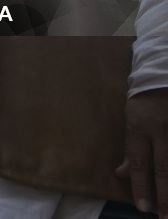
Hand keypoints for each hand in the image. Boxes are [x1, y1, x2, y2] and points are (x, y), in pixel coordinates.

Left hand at [116, 89, 167, 216]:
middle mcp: (160, 132)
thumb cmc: (144, 105)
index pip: (139, 163)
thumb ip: (130, 151)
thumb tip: (120, 175)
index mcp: (139, 130)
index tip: (142, 207)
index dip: (141, 186)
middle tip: (165, 216)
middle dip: (165, 195)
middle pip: (163, 169)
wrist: (162, 79)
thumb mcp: (131, 123)